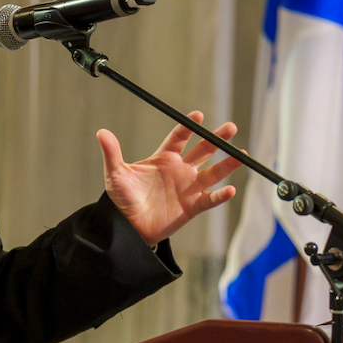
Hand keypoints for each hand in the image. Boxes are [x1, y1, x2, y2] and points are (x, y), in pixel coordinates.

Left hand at [97, 112, 239, 246]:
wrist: (128, 226)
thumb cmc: (122, 199)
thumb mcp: (116, 174)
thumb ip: (112, 153)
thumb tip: (101, 132)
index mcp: (163, 158)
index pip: (179, 138)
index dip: (188, 126)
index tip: (197, 116)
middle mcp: (180, 170)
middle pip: (203, 150)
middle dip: (216, 139)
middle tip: (230, 127)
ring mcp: (188, 188)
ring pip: (212, 173)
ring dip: (227, 164)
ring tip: (241, 154)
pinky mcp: (192, 206)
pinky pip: (209, 199)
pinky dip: (220, 196)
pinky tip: (229, 190)